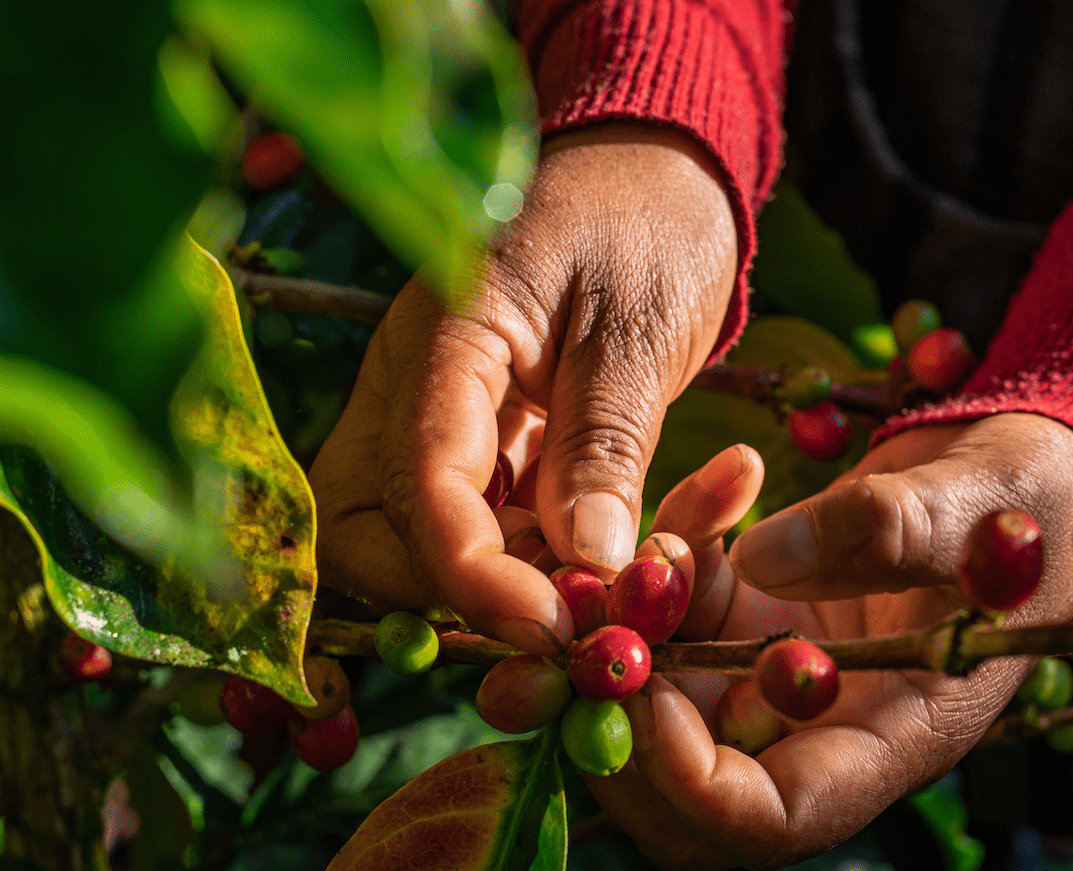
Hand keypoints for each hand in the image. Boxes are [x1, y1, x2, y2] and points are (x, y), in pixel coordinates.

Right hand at [308, 124, 737, 653]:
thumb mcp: (638, 325)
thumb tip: (590, 560)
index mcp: (442, 341)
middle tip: (563, 615)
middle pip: (368, 528)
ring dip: (505, 585)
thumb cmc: (647, 222)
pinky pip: (487, 523)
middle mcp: (416, 388)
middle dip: (452, 593)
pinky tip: (618, 557)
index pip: (419, 480)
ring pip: (421, 539)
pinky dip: (539, 558)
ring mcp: (443, 418)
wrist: (654, 173)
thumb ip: (605, 440)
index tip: (554, 626)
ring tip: (610, 587)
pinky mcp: (486, 442)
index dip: (473, 572)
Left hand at [589, 414, 1072, 868]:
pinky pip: (676, 605)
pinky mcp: (754, 610)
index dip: (689, 778)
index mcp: (888, 738)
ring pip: (659, 686)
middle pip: (681, 780)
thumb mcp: (981, 508)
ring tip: (672, 530)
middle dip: (616, 713)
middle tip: (587, 623)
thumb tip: (762, 557)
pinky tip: (726, 483)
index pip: (769, 814)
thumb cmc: (1031, 505)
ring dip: (633, 618)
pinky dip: (671, 552)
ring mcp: (775, 667)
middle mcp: (818, 721)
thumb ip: (885, 530)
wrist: (1019, 474)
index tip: (645, 687)